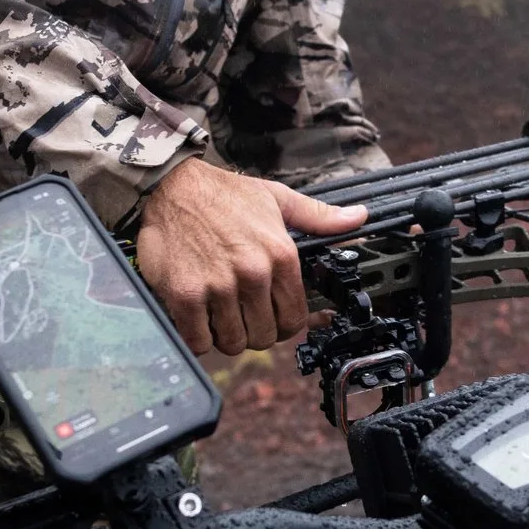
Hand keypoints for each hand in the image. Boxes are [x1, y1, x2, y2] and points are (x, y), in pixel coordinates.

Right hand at [136, 161, 367, 355]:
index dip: (284, 324)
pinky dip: (198, 338)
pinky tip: (198, 319)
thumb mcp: (277, 199)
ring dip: (226, 336)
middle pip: (264, 336)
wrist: (171, 186)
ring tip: (219, 315)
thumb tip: (358, 218)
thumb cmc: (224, 195)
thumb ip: (318, 217)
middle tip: (241, 315)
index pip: (295, 318)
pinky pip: (199, 341)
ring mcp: (218, 287)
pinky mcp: (185, 295)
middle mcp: (253, 273)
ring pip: (233, 343)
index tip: (271, 317)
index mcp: (281, 255)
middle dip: (254, 331)